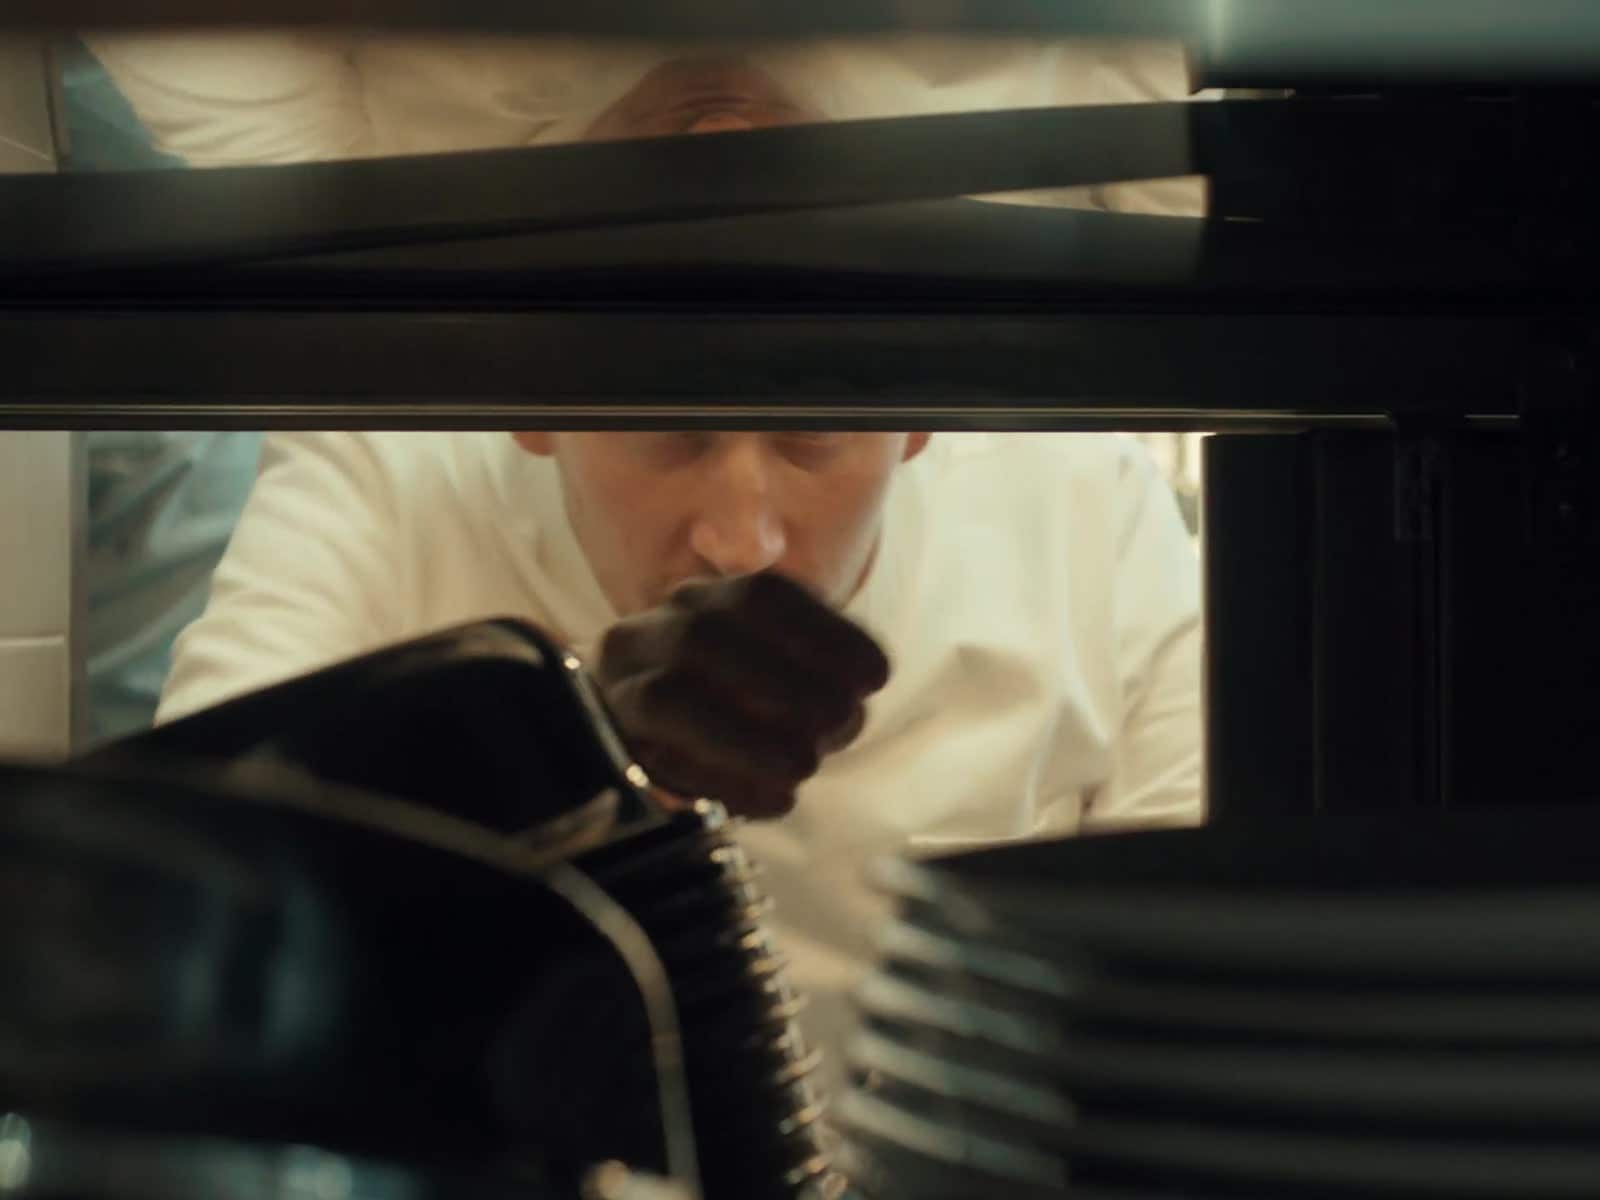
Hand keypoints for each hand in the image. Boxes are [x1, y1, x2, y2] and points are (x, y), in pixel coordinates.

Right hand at [592, 571, 889, 818]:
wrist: (628, 738)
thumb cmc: (723, 707)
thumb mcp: (771, 676)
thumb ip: (813, 675)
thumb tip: (856, 700)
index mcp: (707, 598)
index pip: (763, 594)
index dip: (827, 632)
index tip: (876, 677)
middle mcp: (657, 626)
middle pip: (709, 636)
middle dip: (788, 683)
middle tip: (841, 724)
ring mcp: (622, 681)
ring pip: (673, 695)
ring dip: (748, 736)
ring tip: (804, 766)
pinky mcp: (609, 738)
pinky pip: (655, 757)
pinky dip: (722, 781)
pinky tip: (775, 800)